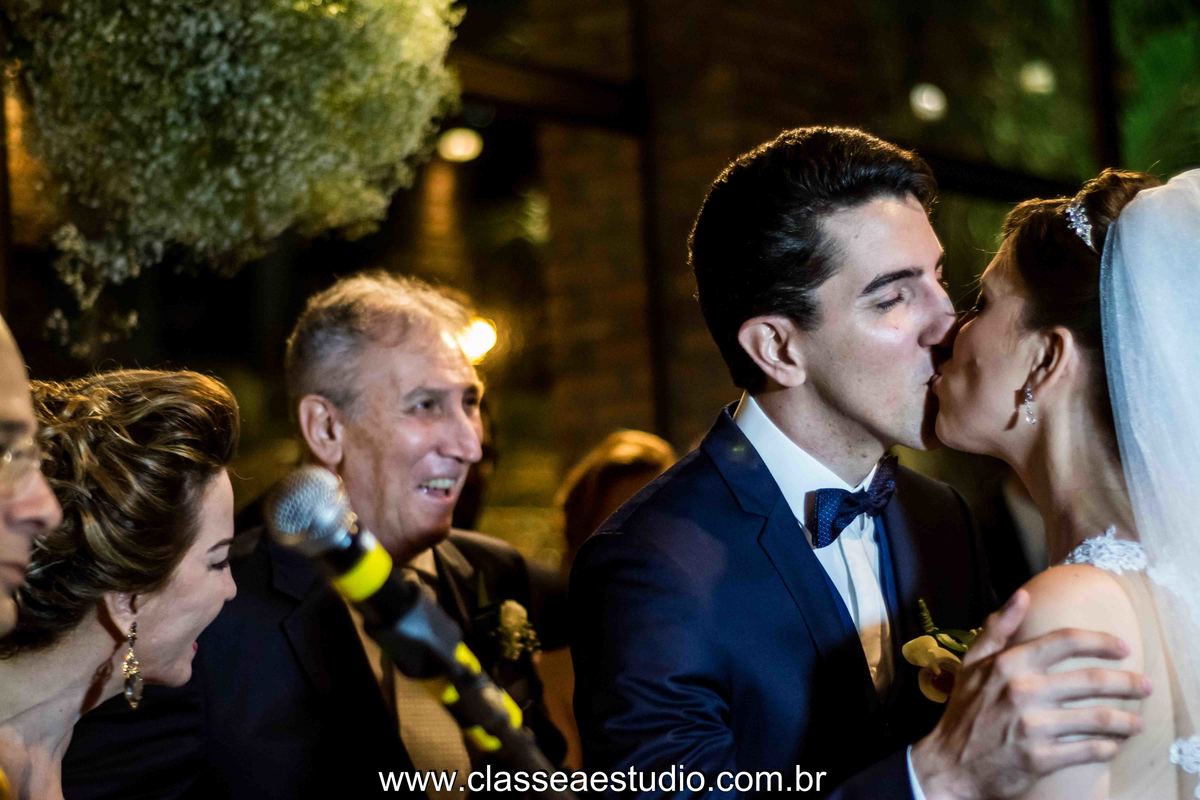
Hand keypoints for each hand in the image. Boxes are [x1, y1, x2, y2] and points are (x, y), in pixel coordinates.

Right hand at [911, 589, 1150, 799]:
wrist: (950, 765)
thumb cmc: (965, 712)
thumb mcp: (971, 664)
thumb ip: (998, 628)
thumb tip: (1022, 596)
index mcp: (1009, 664)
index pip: (1064, 641)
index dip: (1099, 642)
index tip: (1123, 648)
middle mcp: (1023, 691)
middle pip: (1091, 681)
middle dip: (1127, 683)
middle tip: (1145, 686)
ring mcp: (1033, 727)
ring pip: (1098, 719)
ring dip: (1126, 720)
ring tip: (1137, 722)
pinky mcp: (1041, 758)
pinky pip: (1088, 751)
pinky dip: (1107, 748)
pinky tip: (1113, 746)